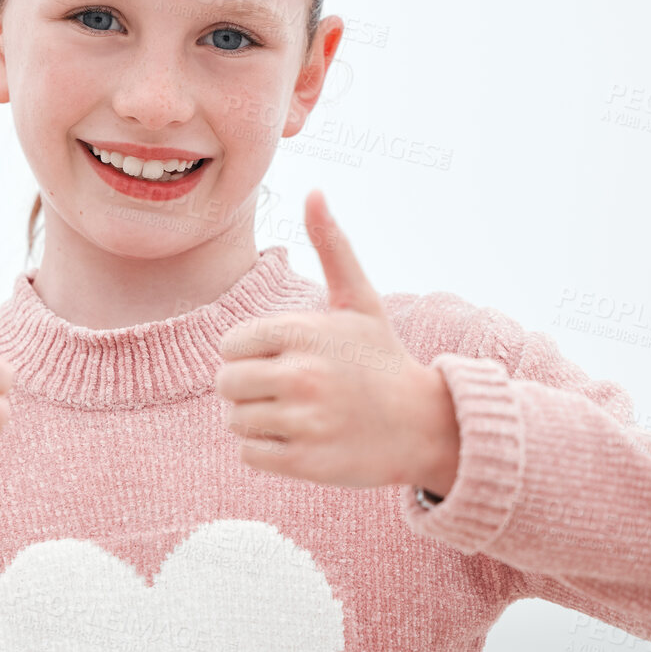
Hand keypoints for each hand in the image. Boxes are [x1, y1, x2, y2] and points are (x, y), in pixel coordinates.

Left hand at [214, 190, 458, 492]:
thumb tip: (315, 190)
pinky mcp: (306, 461)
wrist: (424, 424)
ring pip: (235, 420)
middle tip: (284, 390)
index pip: (230, 345)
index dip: (249, 354)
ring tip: (293, 414)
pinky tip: (297, 439)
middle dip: (247, 388)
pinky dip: (265, 451)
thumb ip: (331, 245)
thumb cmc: (381, 359)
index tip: (281, 359)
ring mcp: (304, 421)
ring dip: (255, 420)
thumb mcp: (358, 300)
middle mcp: (302, 375)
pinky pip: (249, 455)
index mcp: (303, 332)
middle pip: (226, 384)